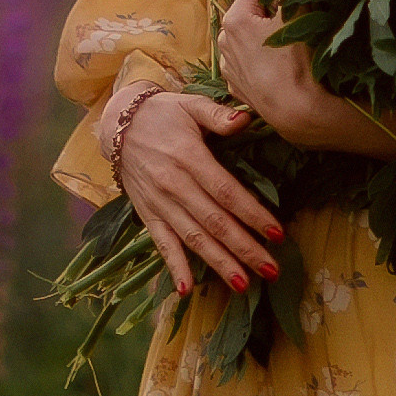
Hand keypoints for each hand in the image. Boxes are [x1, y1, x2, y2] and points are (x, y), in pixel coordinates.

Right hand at [110, 88, 281, 298]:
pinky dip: (174, 267)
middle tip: (271, 270)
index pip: (226, 192)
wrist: (118, 125)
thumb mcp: (190, 104)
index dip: (252, 214)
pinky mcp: (148, 215)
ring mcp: (160, 204)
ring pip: (193, 239)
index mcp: (189, 158)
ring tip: (243, 285)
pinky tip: (187, 291)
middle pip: (215, 222)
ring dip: (218, 264)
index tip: (277, 233)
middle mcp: (174, 185)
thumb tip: (245, 119)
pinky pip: (162, 244)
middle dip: (244, 249)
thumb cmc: (163, 114)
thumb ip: (218, 114)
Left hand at [216, 0, 321, 139]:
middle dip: (271, 3)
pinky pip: (250, 60)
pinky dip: (262, 54)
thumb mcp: (300, 15)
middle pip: (251, 10)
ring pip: (248, 37)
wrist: (296, 110)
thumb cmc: (296, 61)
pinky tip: (279, 58)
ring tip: (288, 30)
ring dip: (265, 30)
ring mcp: (229, 66)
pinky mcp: (237, 86)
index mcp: (236, 19)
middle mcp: (224, 41)